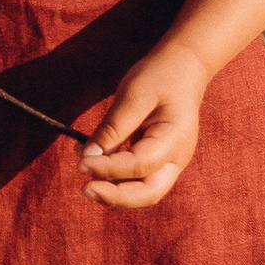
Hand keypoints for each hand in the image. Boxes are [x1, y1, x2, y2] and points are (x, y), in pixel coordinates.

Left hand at [78, 44, 207, 207]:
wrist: (184, 67)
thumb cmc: (160, 77)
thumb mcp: (133, 95)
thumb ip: (112, 128)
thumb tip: (88, 157)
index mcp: (175, 140)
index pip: (140, 165)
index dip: (108, 169)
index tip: (81, 163)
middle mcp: (177, 158)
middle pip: (148, 194)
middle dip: (116, 197)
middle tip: (86, 189)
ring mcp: (169, 162)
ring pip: (142, 192)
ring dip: (113, 191)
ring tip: (85, 176)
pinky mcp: (157, 160)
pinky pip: (137, 179)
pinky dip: (115, 178)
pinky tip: (91, 162)